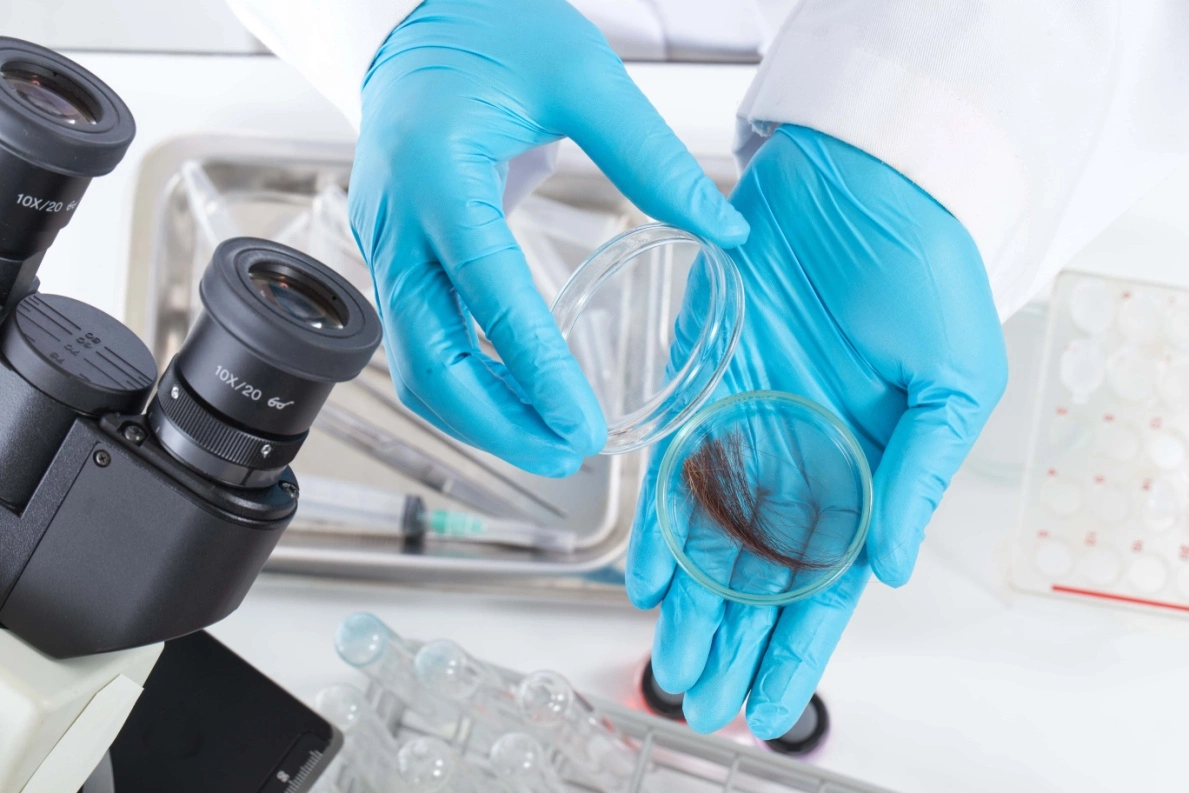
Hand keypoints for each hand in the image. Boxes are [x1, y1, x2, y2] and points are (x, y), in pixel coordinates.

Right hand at [349, 0, 748, 476]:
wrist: (422, 17)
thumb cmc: (494, 30)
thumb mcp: (583, 74)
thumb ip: (651, 155)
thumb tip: (724, 231)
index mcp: (438, 173)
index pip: (486, 293)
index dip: (534, 370)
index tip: (583, 425)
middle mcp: (398, 221)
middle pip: (428, 359)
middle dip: (498, 423)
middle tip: (570, 454)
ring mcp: (385, 244)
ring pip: (416, 365)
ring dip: (479, 417)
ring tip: (552, 442)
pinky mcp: (395, 257)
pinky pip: (421, 342)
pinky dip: (466, 384)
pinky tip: (518, 401)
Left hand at [627, 125, 1006, 736]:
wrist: (858, 179)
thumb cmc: (924, 269)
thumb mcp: (953, 379)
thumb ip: (920, 475)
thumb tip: (891, 570)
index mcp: (866, 469)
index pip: (827, 580)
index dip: (796, 647)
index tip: (767, 704)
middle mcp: (801, 459)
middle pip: (758, 573)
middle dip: (728, 639)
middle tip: (695, 698)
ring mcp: (748, 427)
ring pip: (710, 535)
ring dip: (688, 601)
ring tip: (664, 660)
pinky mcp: (702, 386)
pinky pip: (673, 467)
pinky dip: (658, 521)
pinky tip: (643, 574)